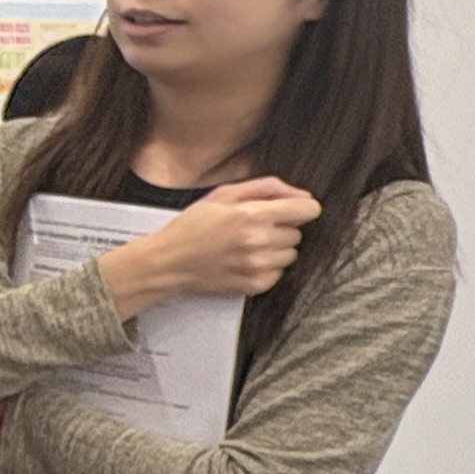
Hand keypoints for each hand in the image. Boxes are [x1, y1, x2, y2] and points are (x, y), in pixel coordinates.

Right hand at [107, 177, 319, 308]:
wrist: (168, 263)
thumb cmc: (191, 226)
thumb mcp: (222, 194)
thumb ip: (265, 188)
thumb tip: (300, 194)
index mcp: (252, 215)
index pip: (306, 209)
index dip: (300, 207)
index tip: (290, 209)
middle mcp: (259, 241)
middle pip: (297, 232)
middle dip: (280, 228)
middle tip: (252, 228)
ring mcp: (258, 266)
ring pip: (291, 254)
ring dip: (275, 248)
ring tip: (247, 246)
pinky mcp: (255, 285)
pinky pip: (279, 273)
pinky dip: (266, 267)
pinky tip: (244, 261)